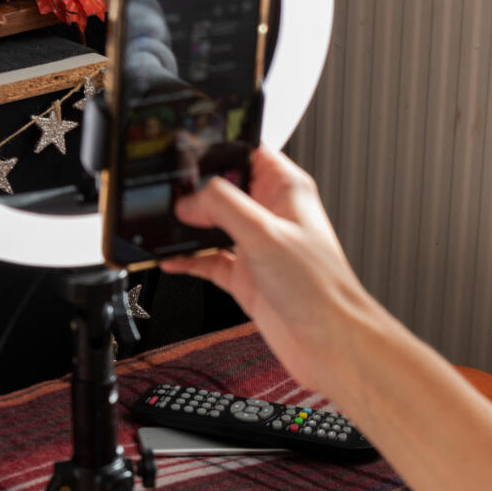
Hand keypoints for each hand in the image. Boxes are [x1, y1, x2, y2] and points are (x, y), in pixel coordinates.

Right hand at [163, 146, 377, 400]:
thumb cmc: (319, 288)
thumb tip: (190, 197)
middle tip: (168, 195)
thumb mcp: (264, 233)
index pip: (248, 152)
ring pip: (212, 227)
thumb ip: (223, 207)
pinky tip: (170, 259)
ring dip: (188, 229)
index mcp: (285, 190)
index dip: (220, 148)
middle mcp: (270, 215)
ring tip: (162, 228)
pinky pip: (209, 261)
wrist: (329, 342)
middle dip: (194, 191)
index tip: (188, 152)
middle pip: (223, 190)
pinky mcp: (246, 277)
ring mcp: (257, 248)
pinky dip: (188, 261)